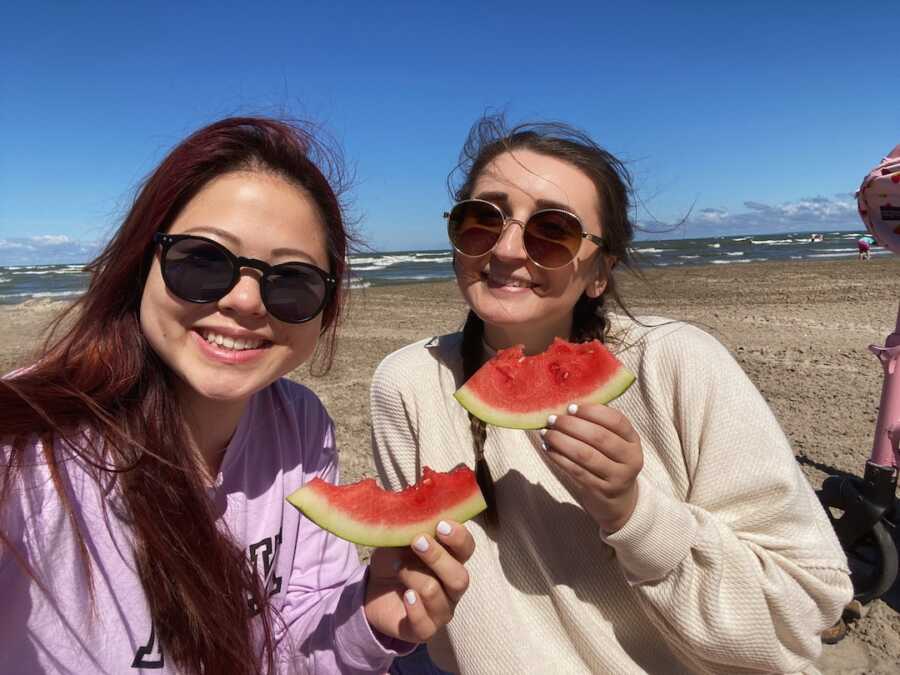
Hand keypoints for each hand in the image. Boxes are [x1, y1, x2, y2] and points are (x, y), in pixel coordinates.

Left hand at [364, 520, 474, 643]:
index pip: (467, 549)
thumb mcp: (398, 539)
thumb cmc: (394, 559)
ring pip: (437, 594)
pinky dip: (415, 607)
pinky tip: (406, 596)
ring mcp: (441, 610)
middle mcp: (452, 586)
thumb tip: (413, 511)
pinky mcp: (424, 630)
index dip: (459, 537)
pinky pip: (426, 623)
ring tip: (397, 567)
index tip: (440, 525)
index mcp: (452, 559)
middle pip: (460, 577)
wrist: (372, 591)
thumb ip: (409, 528)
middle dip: (438, 557)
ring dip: (415, 576)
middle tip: (417, 541)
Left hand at [541, 403, 642, 532]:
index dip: (592, 411)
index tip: (571, 407)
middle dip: (572, 425)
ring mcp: (617, 477)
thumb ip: (599, 424)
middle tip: (552, 419)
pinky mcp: (601, 490)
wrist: (618, 500)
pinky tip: (547, 448)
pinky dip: (559, 458)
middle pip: (599, 437)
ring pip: (585, 454)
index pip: (616, 420)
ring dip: (561, 441)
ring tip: (546, 433)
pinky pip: (576, 471)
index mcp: (633, 440)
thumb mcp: (614, 442)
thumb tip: (568, 405)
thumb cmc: (610, 461)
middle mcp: (630, 458)